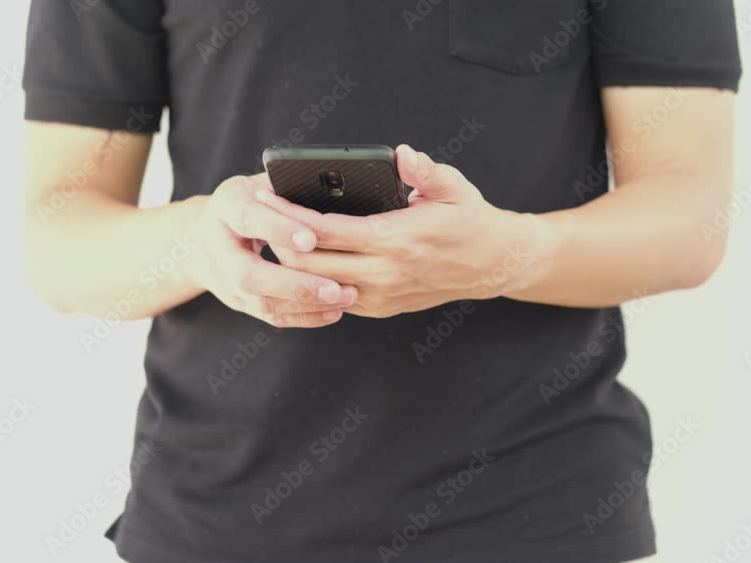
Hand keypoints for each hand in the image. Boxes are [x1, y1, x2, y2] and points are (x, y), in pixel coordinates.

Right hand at [190, 174, 357, 326]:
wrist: (203, 237)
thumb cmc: (246, 202)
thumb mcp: (261, 184)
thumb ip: (288, 187)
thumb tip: (329, 185)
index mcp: (226, 208)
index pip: (248, 219)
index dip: (278, 229)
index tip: (312, 239)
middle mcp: (219, 248)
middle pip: (249, 275)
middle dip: (295, 284)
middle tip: (336, 287)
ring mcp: (226, 281)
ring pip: (263, 302)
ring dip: (306, 304)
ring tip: (345, 297)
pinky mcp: (240, 302)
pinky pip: (272, 316)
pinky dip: (305, 316)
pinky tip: (333, 310)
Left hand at [263, 145, 540, 318]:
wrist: (492, 266)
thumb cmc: (469, 220)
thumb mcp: (454, 187)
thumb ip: (423, 171)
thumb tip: (400, 154)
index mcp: (398, 239)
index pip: (327, 231)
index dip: (291, 216)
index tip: (266, 198)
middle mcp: (386, 273)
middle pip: (310, 263)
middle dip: (278, 240)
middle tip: (258, 217)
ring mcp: (382, 296)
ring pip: (316, 285)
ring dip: (291, 264)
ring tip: (270, 237)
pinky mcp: (381, 308)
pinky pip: (333, 298)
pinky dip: (312, 281)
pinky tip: (298, 260)